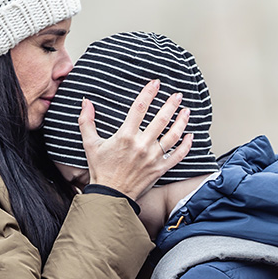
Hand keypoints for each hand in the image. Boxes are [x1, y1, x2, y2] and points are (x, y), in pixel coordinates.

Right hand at [80, 79, 192, 199]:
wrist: (110, 195)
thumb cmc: (100, 169)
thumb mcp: (90, 144)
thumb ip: (87, 121)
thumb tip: (86, 101)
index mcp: (125, 136)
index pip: (140, 108)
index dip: (149, 93)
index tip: (156, 83)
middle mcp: (142, 145)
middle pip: (161, 119)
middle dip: (171, 104)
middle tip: (177, 95)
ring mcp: (153, 157)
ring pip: (172, 135)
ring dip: (181, 121)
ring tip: (186, 110)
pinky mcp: (160, 169)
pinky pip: (177, 155)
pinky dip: (186, 145)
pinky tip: (191, 135)